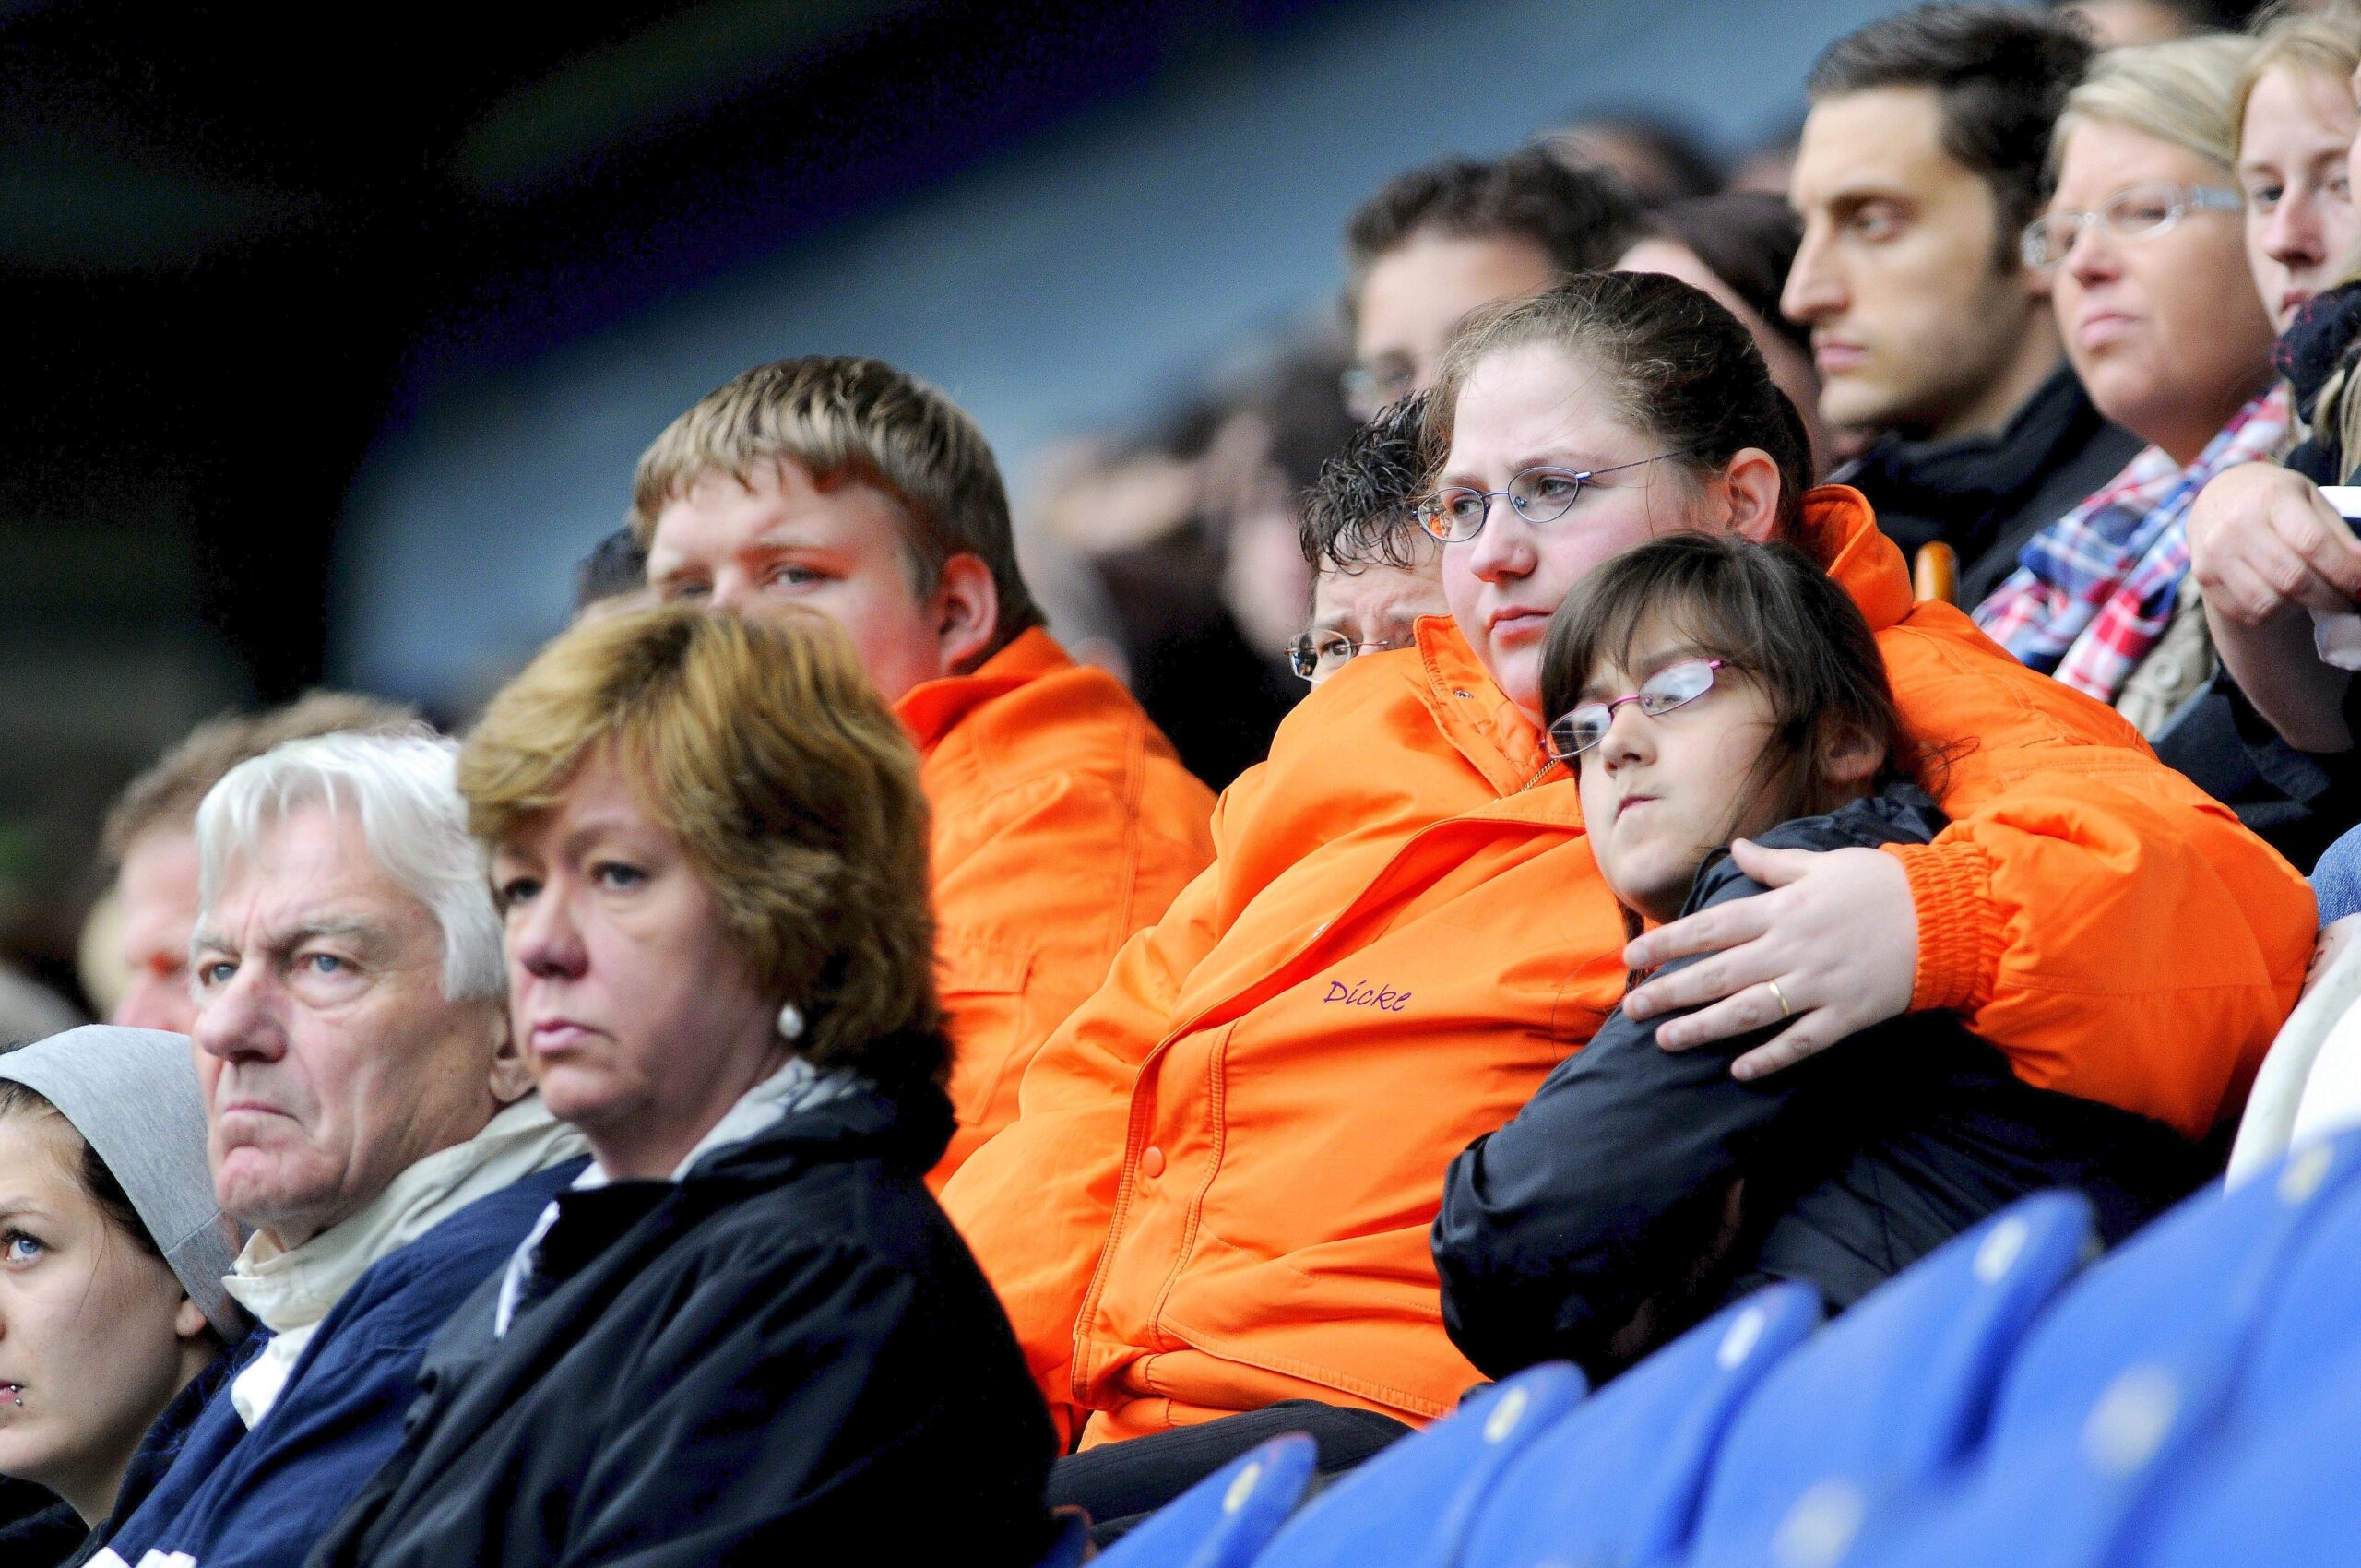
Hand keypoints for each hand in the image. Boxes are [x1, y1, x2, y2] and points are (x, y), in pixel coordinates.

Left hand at [1621, 840, 1916, 1079]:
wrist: (1947, 917)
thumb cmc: (1881, 885)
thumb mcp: (1823, 865)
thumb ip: (1773, 864)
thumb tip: (1736, 848)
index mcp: (1782, 910)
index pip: (1710, 928)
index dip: (1667, 941)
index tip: (1632, 954)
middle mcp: (1791, 949)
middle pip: (1717, 975)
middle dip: (1669, 991)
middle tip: (1631, 1008)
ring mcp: (1817, 985)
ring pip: (1749, 1012)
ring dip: (1704, 1028)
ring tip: (1666, 1040)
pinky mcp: (1845, 1015)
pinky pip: (1800, 1041)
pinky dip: (1769, 1057)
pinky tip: (1739, 1071)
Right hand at [2187, 463, 2360, 626]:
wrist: (2217, 497)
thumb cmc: (2273, 499)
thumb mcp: (2308, 499)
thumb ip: (2336, 533)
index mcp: (2271, 499)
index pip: (2313, 544)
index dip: (2344, 571)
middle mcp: (2237, 526)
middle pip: (2292, 579)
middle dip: (2330, 598)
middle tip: (2349, 602)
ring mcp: (2215, 554)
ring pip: (2269, 602)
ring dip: (2302, 609)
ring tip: (2317, 599)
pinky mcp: (2204, 577)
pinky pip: (2248, 612)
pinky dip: (2275, 613)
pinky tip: (2285, 599)